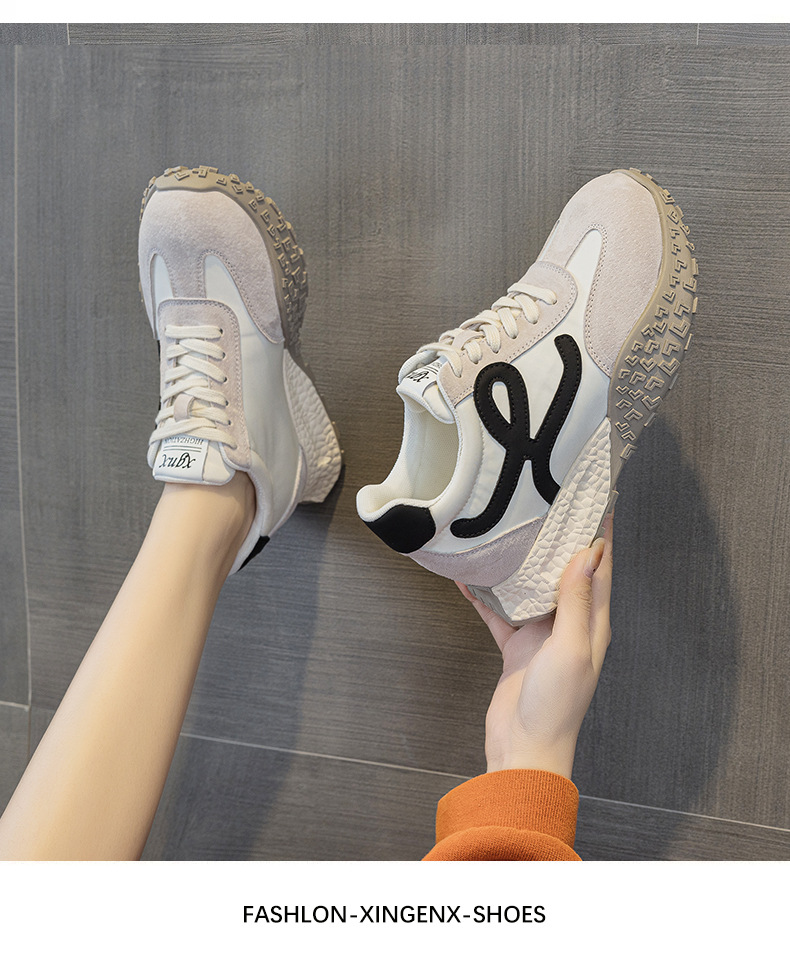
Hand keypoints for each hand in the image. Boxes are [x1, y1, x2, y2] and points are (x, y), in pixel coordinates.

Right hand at [459, 515, 612, 779]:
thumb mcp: (570, 649)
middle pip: (567, 572)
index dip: (601, 536)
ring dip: (522, 563)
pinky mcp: (517, 647)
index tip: (598, 502)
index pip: (601, 570)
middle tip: (549, 505)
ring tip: (510, 533)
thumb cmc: (555, 707)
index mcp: (592, 625)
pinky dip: (487, 595)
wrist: (524, 749)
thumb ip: (576, 602)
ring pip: (532, 587)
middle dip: (561, 540)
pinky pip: (500, 612)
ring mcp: (542, 635)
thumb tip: (587, 555)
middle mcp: (570, 625)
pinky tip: (471, 577)